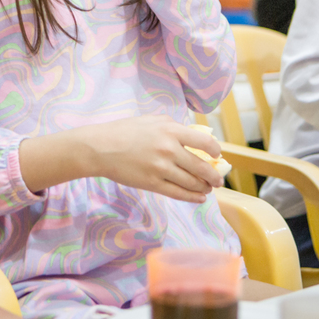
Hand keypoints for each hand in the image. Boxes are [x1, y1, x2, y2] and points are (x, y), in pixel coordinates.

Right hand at [79, 116, 221, 202]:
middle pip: (201, 167)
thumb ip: (174, 127)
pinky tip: (199, 198)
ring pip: (192, 182)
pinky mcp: (152, 183)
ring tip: (208, 188)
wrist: (100, 147)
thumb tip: (194, 138)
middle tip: (218, 180)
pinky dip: (192, 197)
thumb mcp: (153, 120)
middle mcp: (169, 149)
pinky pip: (178, 193)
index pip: (204, 142)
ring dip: (204, 187)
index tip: (217, 156)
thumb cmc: (125, 131)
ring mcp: (161, 168)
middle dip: (214, 176)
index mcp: (171, 130)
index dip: (215, 151)